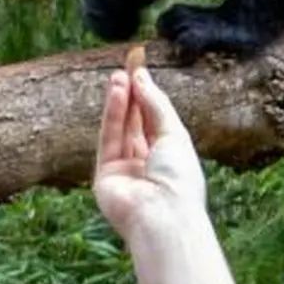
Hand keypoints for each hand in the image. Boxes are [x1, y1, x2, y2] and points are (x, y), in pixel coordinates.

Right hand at [92, 61, 208, 250]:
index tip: (139, 68)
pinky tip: (117, 94)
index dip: (148, 95)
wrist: (163, 215)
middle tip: (126, 67)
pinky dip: (112, 116)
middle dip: (132, 96)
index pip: (156, 121)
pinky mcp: (105, 177)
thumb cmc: (179, 178)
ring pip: (120, 130)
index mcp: (171, 158)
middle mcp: (148, 165)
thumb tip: (141, 76)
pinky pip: (108, 140)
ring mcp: (125, 172)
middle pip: (136, 124)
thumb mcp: (173, 132)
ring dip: (120, 103)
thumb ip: (155, 103)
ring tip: (118, 76)